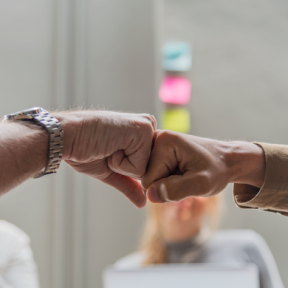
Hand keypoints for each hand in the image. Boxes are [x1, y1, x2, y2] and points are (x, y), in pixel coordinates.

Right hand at [54, 111, 156, 207]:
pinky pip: (140, 167)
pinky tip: (110, 146)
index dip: (127, 170)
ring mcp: (148, 127)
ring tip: (109, 147)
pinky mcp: (144, 129)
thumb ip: (129, 184)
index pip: (149, 168)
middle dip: (127, 169)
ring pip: (146, 170)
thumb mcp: (110, 171)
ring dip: (122, 166)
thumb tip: (143, 203)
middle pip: (151, 170)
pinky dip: (121, 164)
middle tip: (109, 150)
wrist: (68, 137)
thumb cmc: (85, 149)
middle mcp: (150, 127)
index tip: (109, 152)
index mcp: (143, 135)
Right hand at [142, 130, 264, 202]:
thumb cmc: (217, 170)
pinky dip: (165, 178)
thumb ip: (176, 190)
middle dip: (165, 185)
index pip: (148, 180)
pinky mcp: (158, 149)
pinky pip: (153, 172)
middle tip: (185, 178)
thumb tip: (150, 195)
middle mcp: (156, 138)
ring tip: (183, 174)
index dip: (166, 189)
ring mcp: (156, 143)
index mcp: (164, 142)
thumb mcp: (201, 184)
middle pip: (146, 177)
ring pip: (149, 176)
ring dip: (165, 182)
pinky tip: (179, 172)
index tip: (186, 181)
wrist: (226, 160)